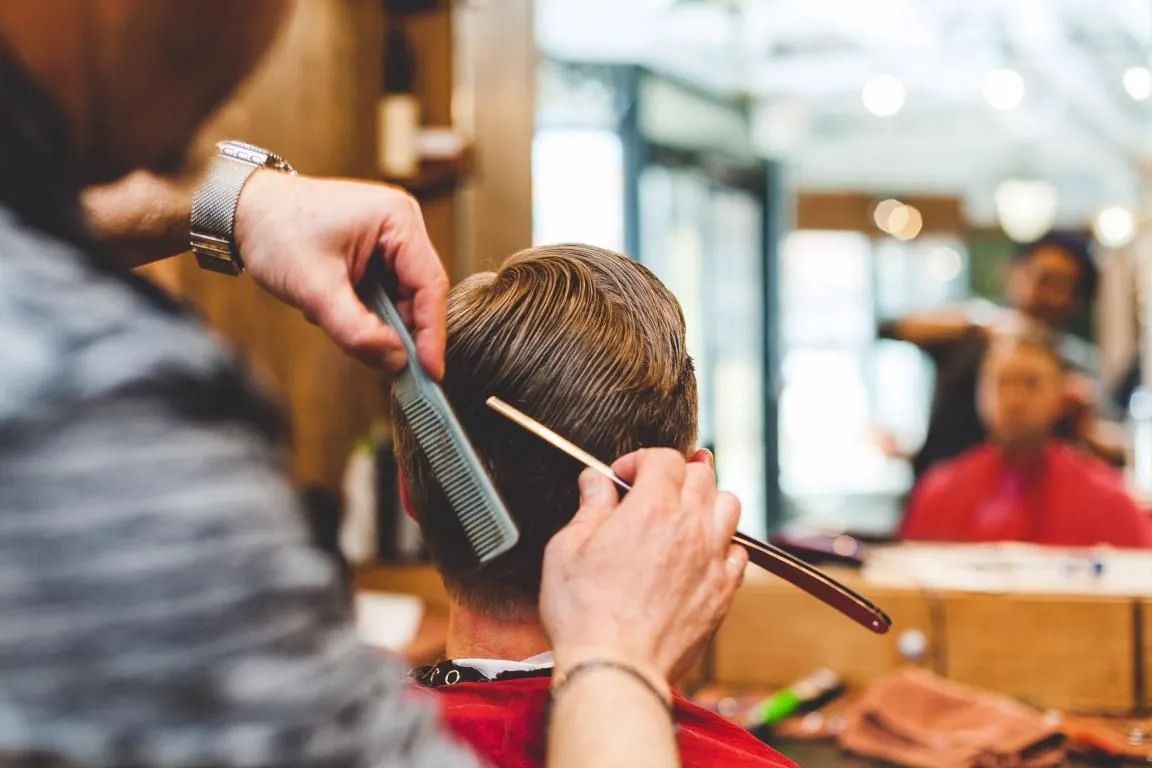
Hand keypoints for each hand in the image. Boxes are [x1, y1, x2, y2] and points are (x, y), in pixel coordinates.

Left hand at [234, 170, 447, 375]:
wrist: (242, 209)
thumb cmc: (276, 231)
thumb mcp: (315, 288)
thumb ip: (356, 330)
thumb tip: (395, 362)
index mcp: (398, 218)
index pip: (430, 285)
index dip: (432, 333)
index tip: (430, 372)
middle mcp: (401, 223)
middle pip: (418, 293)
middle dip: (395, 327)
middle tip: (378, 360)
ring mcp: (389, 236)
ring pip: (399, 296)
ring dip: (373, 317)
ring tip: (331, 314)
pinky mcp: (374, 249)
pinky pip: (382, 291)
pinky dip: (362, 308)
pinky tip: (330, 304)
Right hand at [539, 448, 746, 685]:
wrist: (617, 668)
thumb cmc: (585, 613)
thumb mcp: (567, 549)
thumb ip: (590, 507)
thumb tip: (596, 482)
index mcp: (652, 508)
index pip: (664, 458)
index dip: (641, 460)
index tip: (623, 477)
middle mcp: (690, 527)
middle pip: (702, 476)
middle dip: (675, 473)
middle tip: (653, 489)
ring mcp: (712, 559)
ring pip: (729, 506)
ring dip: (707, 501)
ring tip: (683, 514)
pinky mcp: (723, 592)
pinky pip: (738, 552)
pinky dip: (722, 544)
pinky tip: (699, 554)